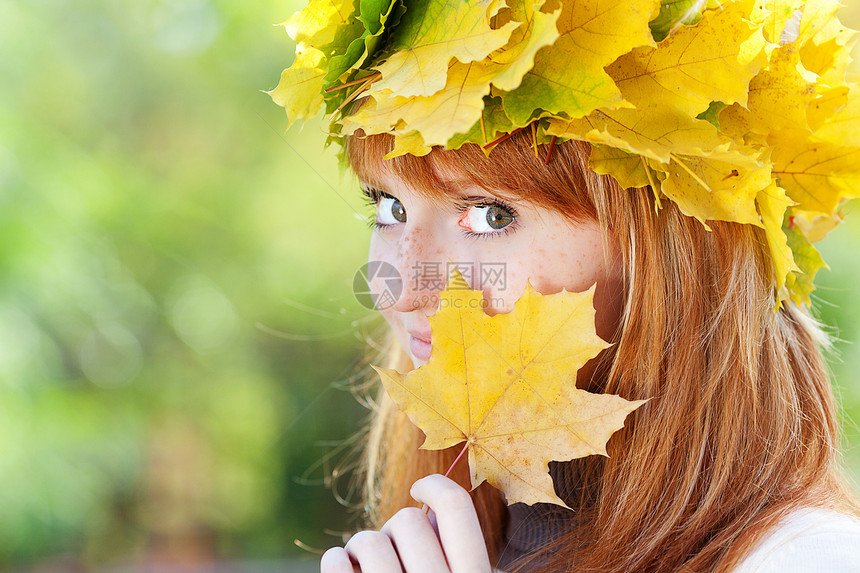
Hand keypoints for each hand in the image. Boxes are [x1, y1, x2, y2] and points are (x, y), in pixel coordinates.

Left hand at [320, 474, 490, 572]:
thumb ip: (455, 552)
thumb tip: (431, 505)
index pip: (456, 506)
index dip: (434, 484)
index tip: (417, 488)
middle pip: (409, 520)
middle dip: (394, 528)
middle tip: (392, 550)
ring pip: (371, 541)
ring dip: (362, 546)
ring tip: (366, 565)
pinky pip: (337, 563)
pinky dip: (335, 561)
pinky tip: (343, 568)